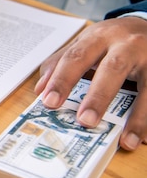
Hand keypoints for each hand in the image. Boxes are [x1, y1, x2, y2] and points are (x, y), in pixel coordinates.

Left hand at [35, 16, 146, 150]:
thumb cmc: (111, 40)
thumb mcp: (85, 43)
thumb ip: (60, 63)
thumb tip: (40, 90)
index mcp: (99, 36)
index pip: (76, 57)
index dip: (62, 80)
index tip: (49, 103)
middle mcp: (126, 44)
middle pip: (112, 68)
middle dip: (99, 96)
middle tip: (85, 121)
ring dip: (138, 116)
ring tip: (126, 140)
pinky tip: (146, 136)